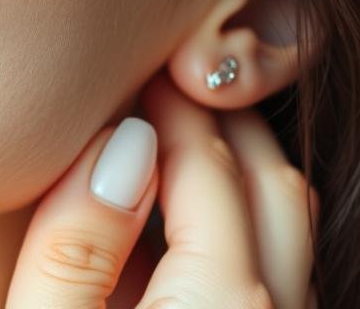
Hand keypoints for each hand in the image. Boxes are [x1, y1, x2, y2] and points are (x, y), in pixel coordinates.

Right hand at [6, 74, 317, 308]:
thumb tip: (117, 145)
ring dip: (234, 174)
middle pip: (274, 186)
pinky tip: (166, 226)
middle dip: (220, 122)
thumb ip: (75, 244)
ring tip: (165, 143)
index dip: (173, 107)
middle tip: (161, 88)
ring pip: (285, 230)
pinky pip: (273, 277)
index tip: (135, 73)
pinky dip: (236, 227)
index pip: (213, 170)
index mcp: (222, 304)